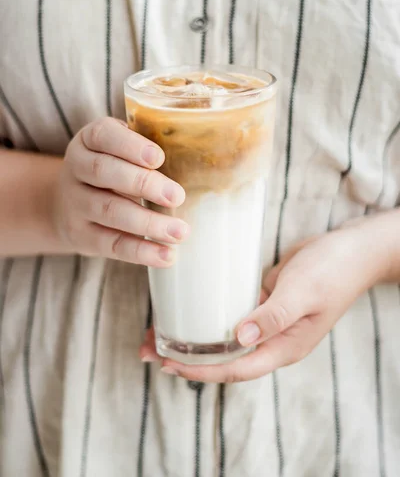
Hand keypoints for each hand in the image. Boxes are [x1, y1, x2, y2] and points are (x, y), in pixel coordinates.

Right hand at [52, 117, 188, 264]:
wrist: (66, 202)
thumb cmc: (113, 168)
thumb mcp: (121, 149)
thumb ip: (150, 147)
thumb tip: (204, 154)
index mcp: (89, 140)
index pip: (103, 135)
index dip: (130, 146)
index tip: (159, 157)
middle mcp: (76, 168)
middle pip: (104, 172)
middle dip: (143, 184)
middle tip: (177, 196)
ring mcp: (75, 204)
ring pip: (109, 211)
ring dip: (147, 223)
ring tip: (180, 232)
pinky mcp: (80, 235)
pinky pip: (111, 244)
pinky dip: (141, 251)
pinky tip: (166, 255)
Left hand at [140, 220, 392, 380]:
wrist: (350, 249)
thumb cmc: (331, 271)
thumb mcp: (302, 292)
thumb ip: (273, 316)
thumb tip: (239, 339)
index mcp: (283, 347)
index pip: (235, 368)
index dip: (200, 370)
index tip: (169, 363)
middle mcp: (272, 339)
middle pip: (223, 358)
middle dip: (187, 357)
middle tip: (150, 349)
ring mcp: (267, 321)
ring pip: (223, 337)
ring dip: (193, 336)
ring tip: (159, 331)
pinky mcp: (262, 300)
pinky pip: (231, 313)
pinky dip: (209, 314)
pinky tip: (190, 307)